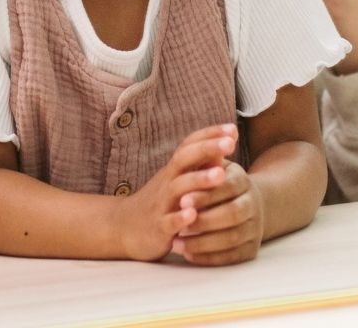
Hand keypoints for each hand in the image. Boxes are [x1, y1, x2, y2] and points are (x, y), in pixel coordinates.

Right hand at [117, 124, 238, 261]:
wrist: (124, 228)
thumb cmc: (162, 199)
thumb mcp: (180, 179)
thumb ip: (202, 163)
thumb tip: (226, 144)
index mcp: (175, 168)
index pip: (191, 144)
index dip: (210, 134)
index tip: (233, 128)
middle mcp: (167, 181)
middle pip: (184, 159)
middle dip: (207, 149)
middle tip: (230, 143)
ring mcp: (161, 203)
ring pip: (178, 188)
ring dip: (199, 180)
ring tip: (220, 174)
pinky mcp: (157, 228)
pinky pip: (168, 222)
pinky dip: (180, 218)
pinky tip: (193, 215)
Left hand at [171, 160, 265, 265]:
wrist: (248, 205)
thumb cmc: (221, 185)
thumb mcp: (218, 169)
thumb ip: (208, 161)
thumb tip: (205, 146)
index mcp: (244, 181)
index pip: (228, 187)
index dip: (206, 194)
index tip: (182, 200)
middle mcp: (253, 204)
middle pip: (233, 214)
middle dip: (204, 220)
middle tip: (180, 225)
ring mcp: (254, 229)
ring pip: (231, 238)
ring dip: (202, 243)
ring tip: (176, 244)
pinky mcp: (251, 250)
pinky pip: (231, 258)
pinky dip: (208, 258)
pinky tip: (189, 255)